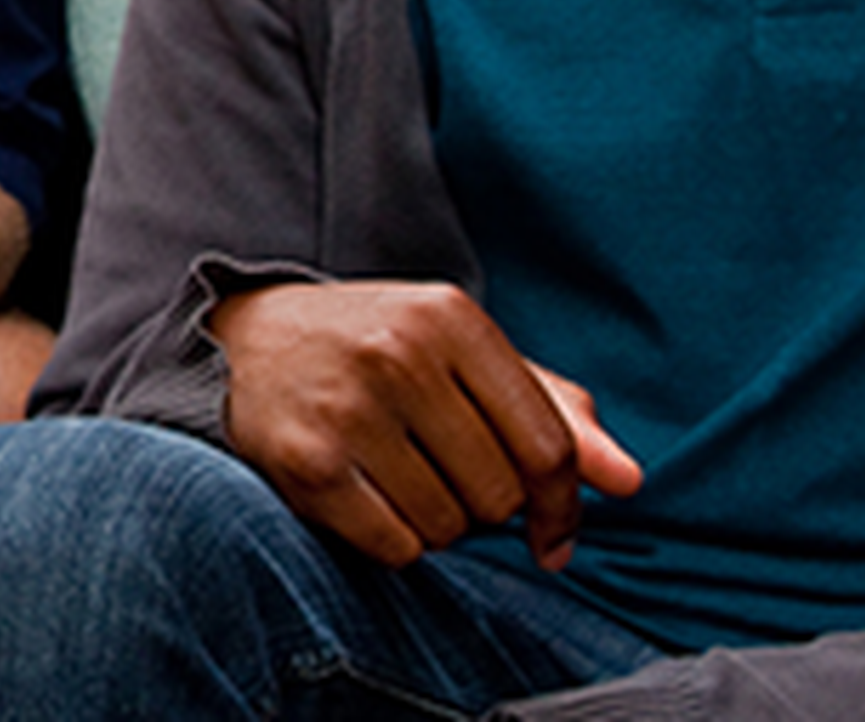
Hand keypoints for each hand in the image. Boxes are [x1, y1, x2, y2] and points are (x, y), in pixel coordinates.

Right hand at [210, 281, 644, 568]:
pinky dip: (391, 541)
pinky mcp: (304, 461)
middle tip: (439, 475)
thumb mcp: (459, 353)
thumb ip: (550, 409)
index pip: (548, 446)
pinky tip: (363, 497)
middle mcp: (399, 355)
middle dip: (482, 506)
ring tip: (396, 477)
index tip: (553, 537)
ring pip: (449, 527)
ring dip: (435, 524)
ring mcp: (347, 408)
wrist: (236, 340)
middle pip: (501, 496)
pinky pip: (396, 547)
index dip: (563, 507)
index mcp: (449, 317)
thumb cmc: (372, 350)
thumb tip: (628, 482)